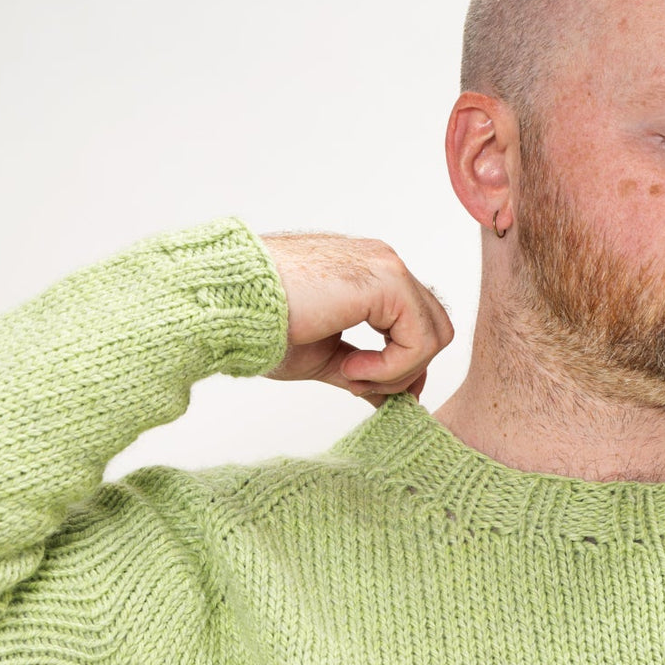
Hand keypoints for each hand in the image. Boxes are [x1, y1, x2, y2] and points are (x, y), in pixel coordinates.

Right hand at [257, 231, 453, 408]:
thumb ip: (366, 373)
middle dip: (406, 371)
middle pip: (435, 329)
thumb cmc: (262, 325)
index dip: (407, 366)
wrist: (229, 307)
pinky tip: (350, 366)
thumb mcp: (326, 358)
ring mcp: (388, 266)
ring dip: (397, 372)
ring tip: (350, 374)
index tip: (375, 391)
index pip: (418, 324)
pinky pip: (421, 339)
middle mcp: (384, 264)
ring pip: (434, 336)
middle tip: (358, 383)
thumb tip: (395, 400)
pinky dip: (393, 366)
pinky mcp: (388, 279)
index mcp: (370, 277)